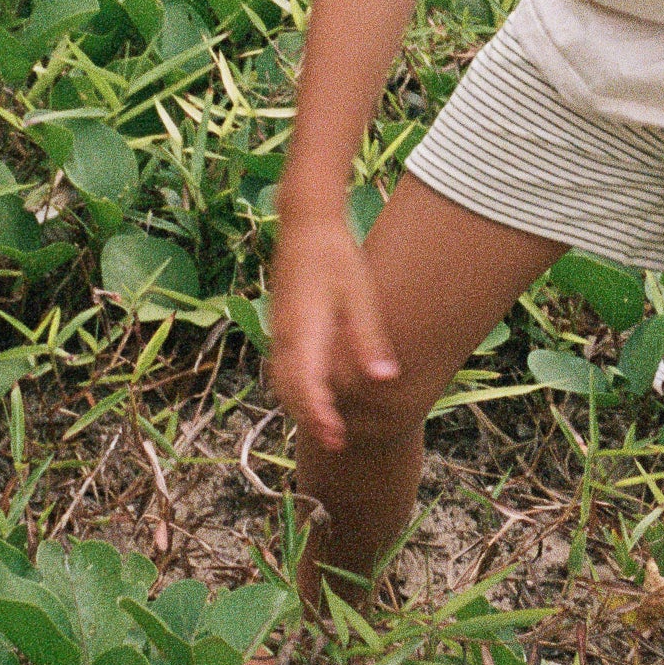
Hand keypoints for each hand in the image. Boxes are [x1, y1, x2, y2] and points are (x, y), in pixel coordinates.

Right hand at [269, 206, 399, 452]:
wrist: (305, 222)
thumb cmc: (336, 255)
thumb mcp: (359, 293)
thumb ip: (369, 339)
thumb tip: (385, 379)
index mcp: (304, 329)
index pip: (306, 385)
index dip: (319, 415)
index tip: (337, 437)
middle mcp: (285, 335)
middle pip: (288, 390)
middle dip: (310, 418)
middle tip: (337, 442)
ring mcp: (278, 329)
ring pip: (281, 380)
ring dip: (301, 405)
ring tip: (328, 425)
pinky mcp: (280, 325)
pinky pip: (282, 366)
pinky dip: (295, 387)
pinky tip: (315, 391)